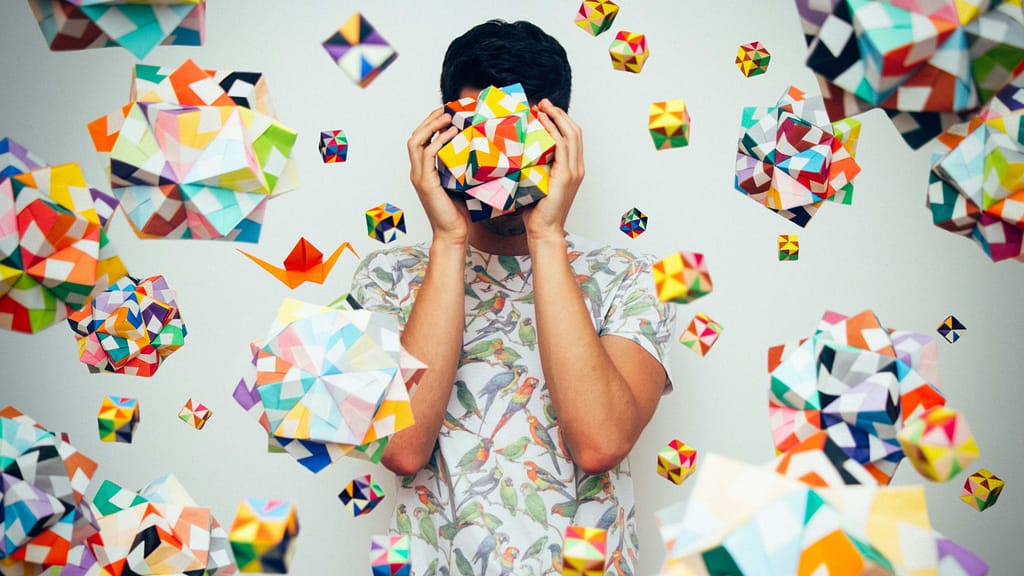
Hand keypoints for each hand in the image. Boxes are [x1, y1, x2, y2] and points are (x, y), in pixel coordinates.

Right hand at [407, 107, 468, 246]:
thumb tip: (478, 150)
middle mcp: (418, 172)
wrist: (453, 234)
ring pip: (416, 142)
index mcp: (424, 172)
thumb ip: (461, 167)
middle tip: (445, 109)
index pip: (421, 141)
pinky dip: (438, 141)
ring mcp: (419, 177)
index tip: (446, 113)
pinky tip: (451, 134)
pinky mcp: (426, 183)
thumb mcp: (461, 183)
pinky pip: (428, 155)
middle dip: (429, 120)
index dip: (430, 124)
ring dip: (432, 126)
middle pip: (414, 137)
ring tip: (448, 117)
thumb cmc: (459, 212)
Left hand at [522, 98, 584, 243]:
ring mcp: (573, 171)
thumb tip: (517, 153)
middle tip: (543, 103)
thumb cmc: (537, 211)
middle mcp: (577, 168)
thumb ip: (534, 167)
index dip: (560, 120)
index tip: (544, 110)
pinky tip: (543, 122)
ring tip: (542, 107)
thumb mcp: (536, 183)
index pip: (572, 137)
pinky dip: (554, 131)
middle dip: (559, 113)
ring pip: (571, 135)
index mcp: (573, 169)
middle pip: (575, 131)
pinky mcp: (565, 176)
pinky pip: (562, 146)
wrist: (544, 230)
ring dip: (556, 117)